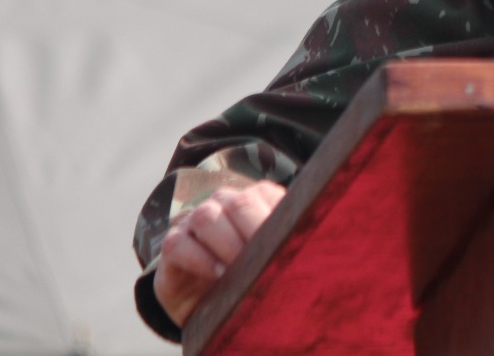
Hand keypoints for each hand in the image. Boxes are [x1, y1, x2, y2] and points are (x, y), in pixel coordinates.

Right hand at [154, 179, 286, 327]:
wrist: (206, 298)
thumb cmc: (250, 272)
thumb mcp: (274, 255)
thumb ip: (291, 241)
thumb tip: (320, 245)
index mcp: (256, 199)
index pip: (269, 195)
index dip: (280, 219)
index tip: (290, 244)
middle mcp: (225, 203)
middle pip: (240, 203)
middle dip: (255, 231)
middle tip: (266, 260)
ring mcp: (195, 221)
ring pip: (207, 217)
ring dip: (227, 245)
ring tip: (240, 271)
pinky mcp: (173, 245)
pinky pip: (178, 243)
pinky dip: (199, 259)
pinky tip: (217, 275)